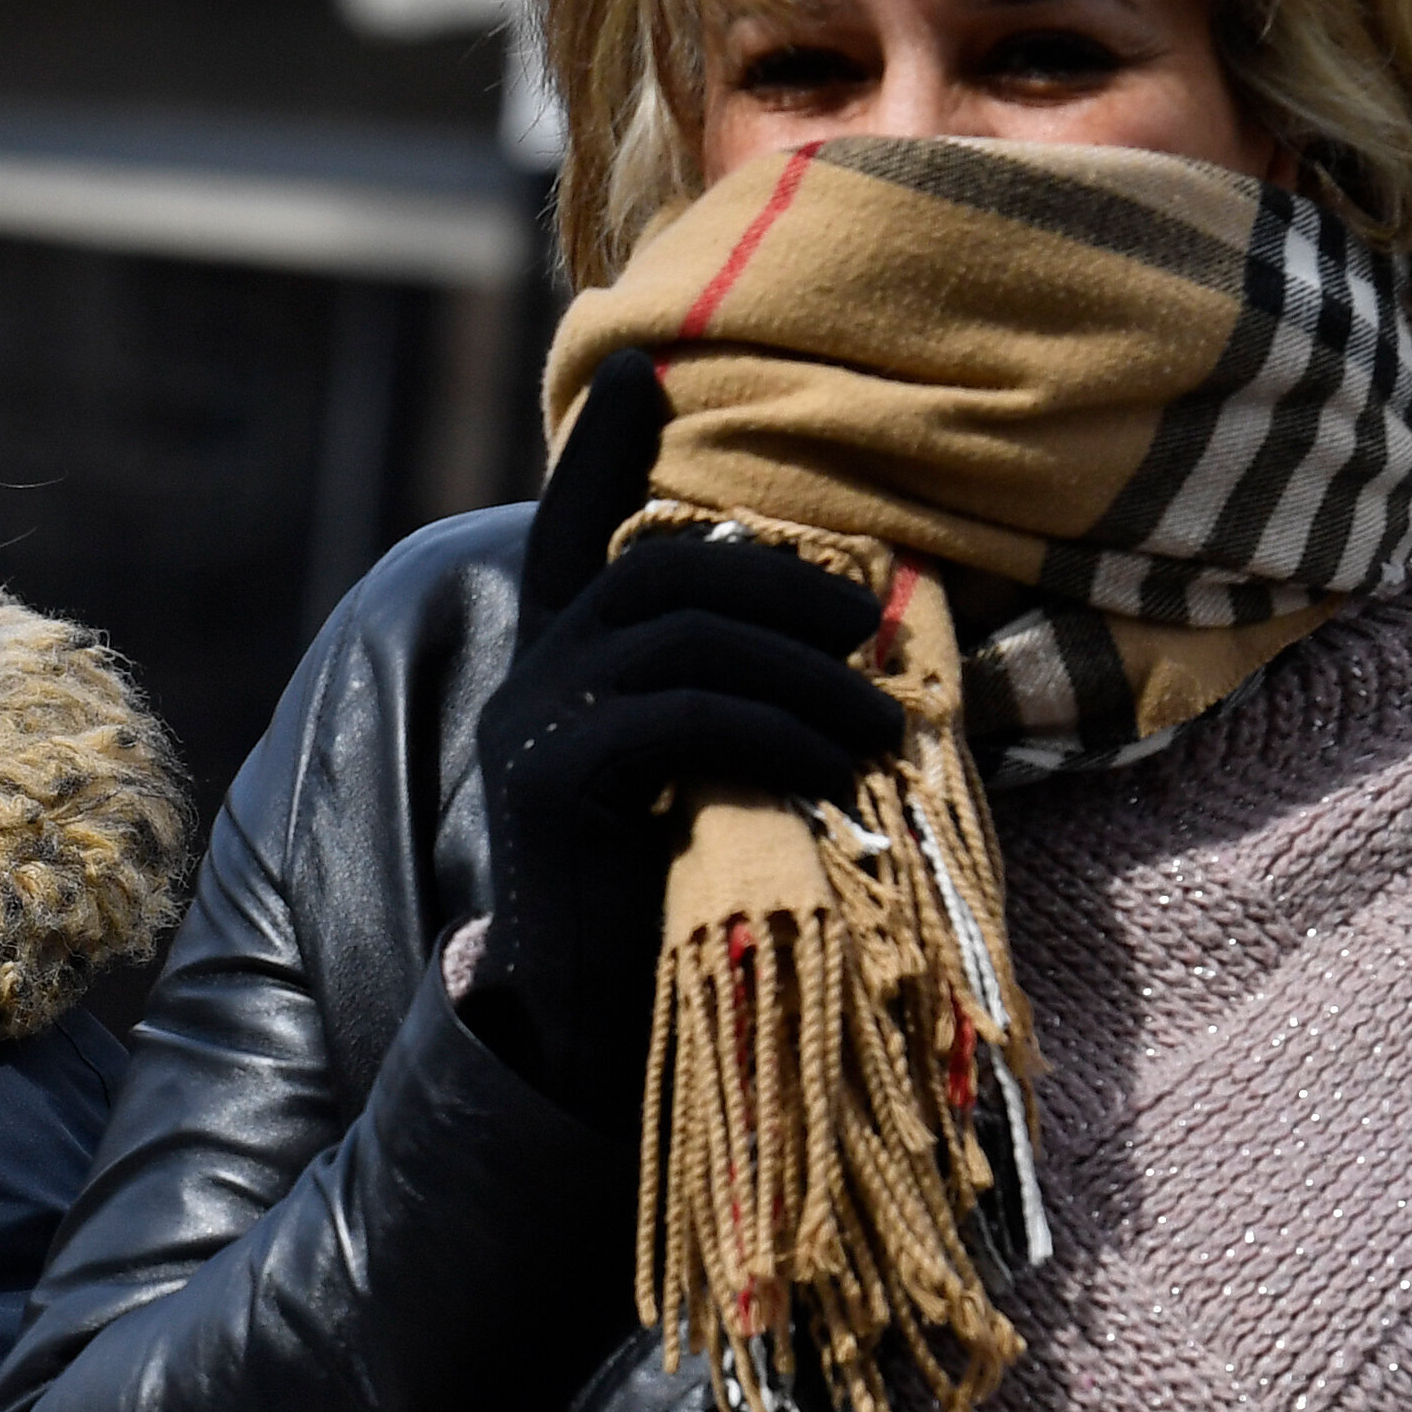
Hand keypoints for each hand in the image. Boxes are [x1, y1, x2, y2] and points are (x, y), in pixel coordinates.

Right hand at [467, 351, 902, 1129]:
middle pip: (662, 571)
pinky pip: (682, 715)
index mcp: (554, 663)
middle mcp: (527, 676)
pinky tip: (833, 767)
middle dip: (781, 586)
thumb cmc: (661, 909)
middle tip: (873, 633)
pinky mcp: (549, 783)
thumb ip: (717, 700)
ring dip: (805, 671)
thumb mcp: (694, 781)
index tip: (643, 373)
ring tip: (884, 726)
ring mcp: (528, 724)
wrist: (582, 1038)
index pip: (568, 528)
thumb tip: (843, 636)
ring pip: (682, 633)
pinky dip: (775, 729)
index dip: (604, 452)